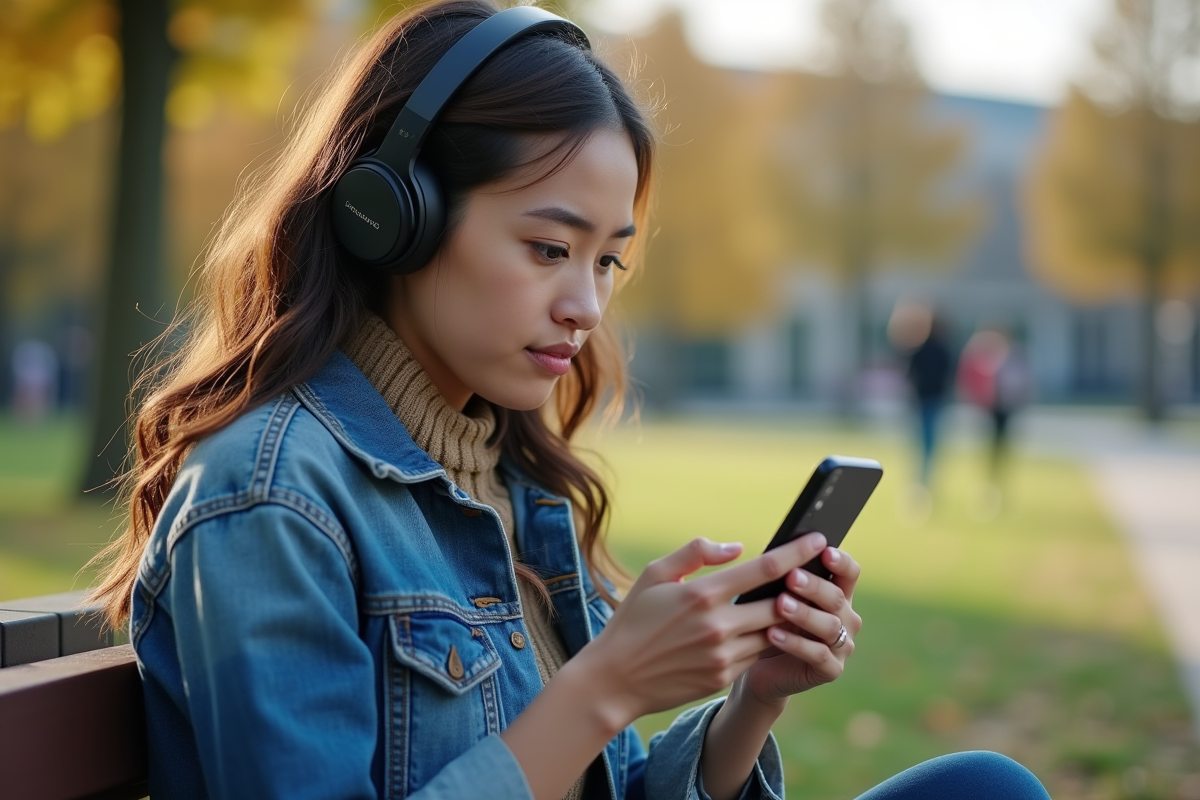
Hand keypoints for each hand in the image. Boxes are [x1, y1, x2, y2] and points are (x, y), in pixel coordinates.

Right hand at [577, 533, 830, 728]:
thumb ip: (695, 553)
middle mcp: (718, 626)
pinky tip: (770, 629)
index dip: (797, 553)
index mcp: (702, 594)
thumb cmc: (632, 620)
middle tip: (818, 574)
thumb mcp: (654, 575)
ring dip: (788, 618)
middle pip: (781, 604)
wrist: (615, 679)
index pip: (764, 569)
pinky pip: (757, 655)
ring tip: (801, 601)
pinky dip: (767, 640)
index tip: (818, 539)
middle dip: (803, 589)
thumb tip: (737, 547)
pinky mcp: (723, 678)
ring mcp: (723, 655)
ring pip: (774, 633)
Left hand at [738, 543, 862, 707]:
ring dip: (804, 613)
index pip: (849, 573)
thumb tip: (775, 552)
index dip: (840, 561)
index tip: (824, 551)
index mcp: (837, 594)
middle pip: (837, 597)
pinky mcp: (832, 670)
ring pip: (829, 626)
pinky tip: (773, 634)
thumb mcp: (774, 596)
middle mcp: (846, 619)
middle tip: (790, 577)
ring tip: (780, 604)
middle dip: (813, 586)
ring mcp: (842, 646)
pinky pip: (818, 655)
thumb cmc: (766, 622)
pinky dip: (795, 644)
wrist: (758, 667)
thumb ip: (782, 577)